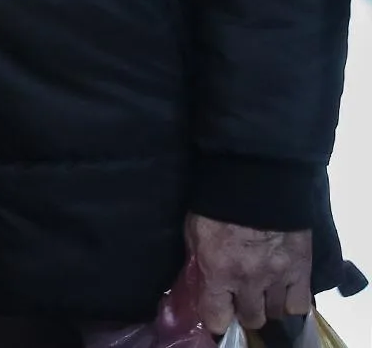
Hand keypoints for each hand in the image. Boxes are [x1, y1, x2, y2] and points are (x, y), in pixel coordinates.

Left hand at [186, 214, 312, 334]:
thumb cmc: (217, 203)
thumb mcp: (195, 232)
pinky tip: (283, 289)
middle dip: (245, 311)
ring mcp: (278, 276)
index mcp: (218, 270)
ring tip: (262, 290)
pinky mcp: (302, 268)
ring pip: (276, 313)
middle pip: (252, 319)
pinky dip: (291, 300)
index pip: (217, 318)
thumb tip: (201, 283)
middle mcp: (249, 280)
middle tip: (242, 297)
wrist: (256, 179)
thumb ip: (199, 261)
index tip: (217, 311)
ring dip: (267, 304)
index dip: (216, 318)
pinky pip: (300, 304)